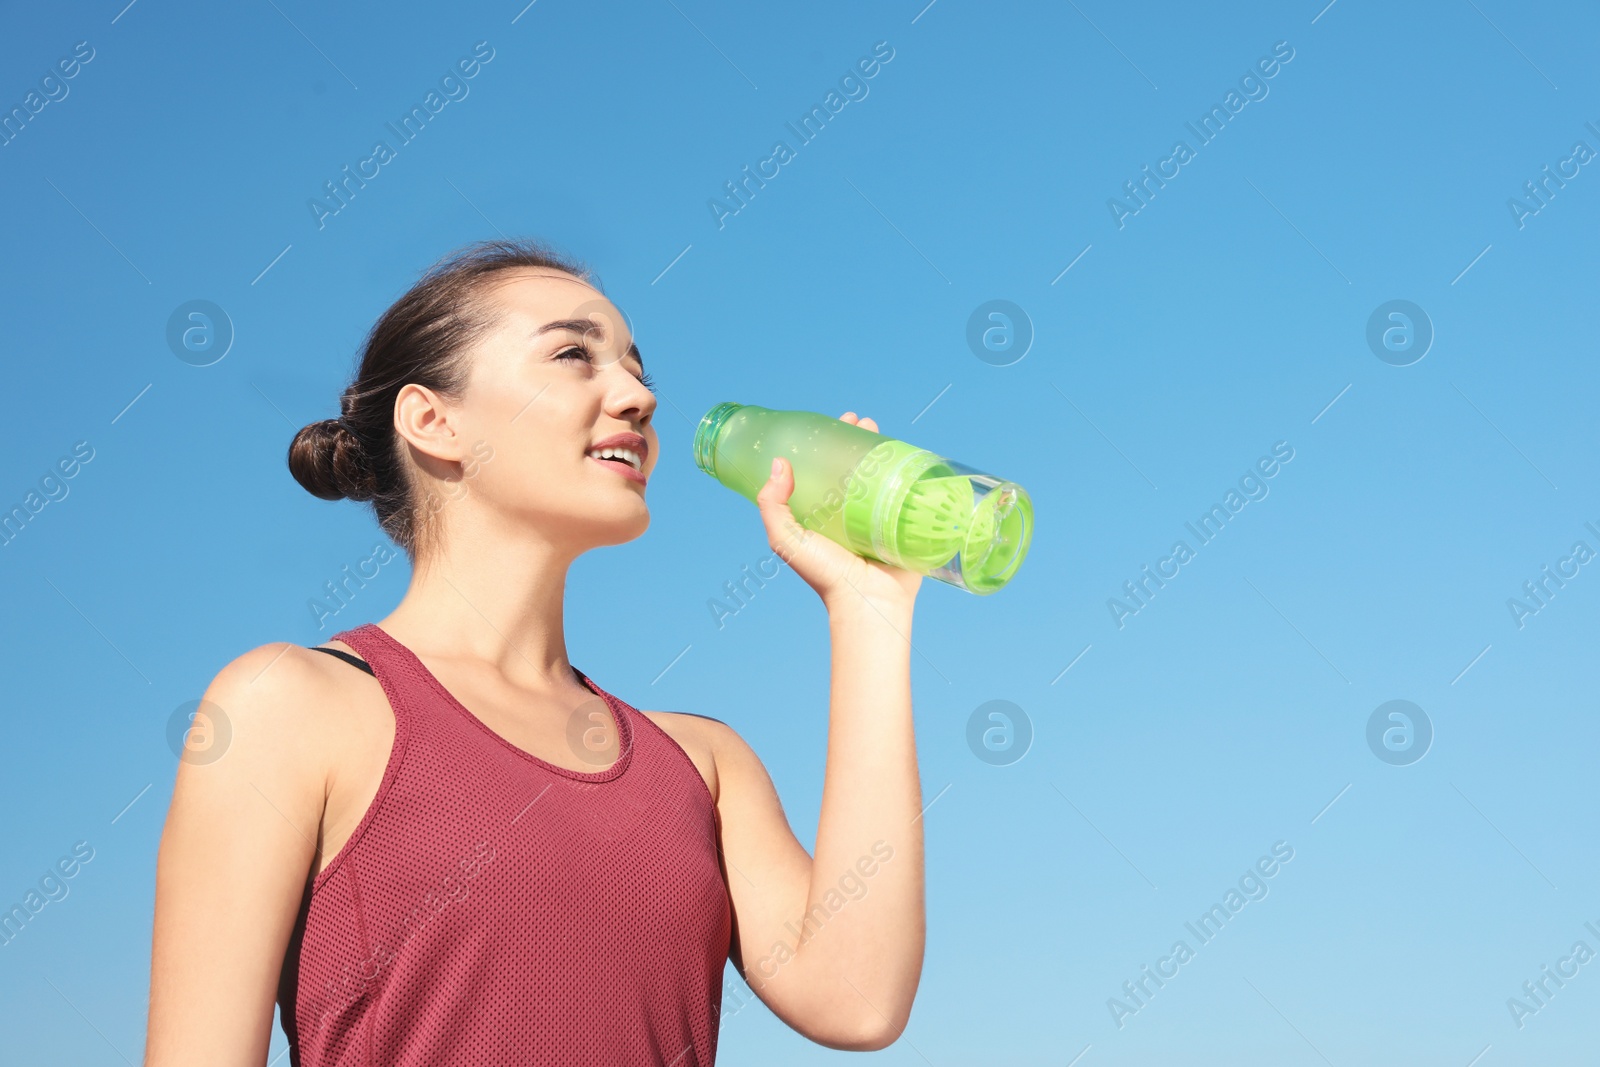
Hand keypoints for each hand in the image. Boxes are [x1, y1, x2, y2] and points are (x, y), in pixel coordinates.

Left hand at [754, 412, 923, 614]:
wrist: (868, 602)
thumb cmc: (825, 575)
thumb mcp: (786, 539)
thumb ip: (772, 505)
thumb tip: (779, 463)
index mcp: (824, 514)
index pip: (826, 468)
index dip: (829, 443)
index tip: (836, 422)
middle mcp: (851, 512)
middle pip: (856, 465)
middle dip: (858, 440)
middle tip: (862, 421)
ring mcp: (880, 517)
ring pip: (882, 474)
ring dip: (883, 448)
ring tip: (881, 430)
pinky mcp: (904, 524)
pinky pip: (907, 491)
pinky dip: (908, 471)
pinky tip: (908, 453)